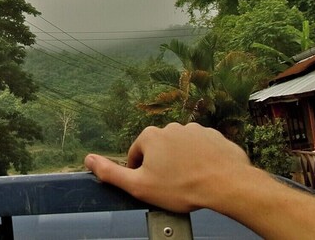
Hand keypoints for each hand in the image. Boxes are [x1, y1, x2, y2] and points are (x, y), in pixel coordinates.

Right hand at [84, 122, 262, 213]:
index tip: (153, 185)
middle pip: (159, 150)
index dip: (141, 173)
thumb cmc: (183, 187)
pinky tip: (204, 175)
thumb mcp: (140, 186)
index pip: (137, 154)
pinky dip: (201, 160)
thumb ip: (111, 173)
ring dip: (182, 162)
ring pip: (181, 149)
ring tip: (189, 182)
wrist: (226, 184)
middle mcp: (171, 127)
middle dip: (162, 166)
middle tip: (171, 186)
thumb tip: (88, 160)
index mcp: (151, 136)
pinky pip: (201, 149)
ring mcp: (195, 130)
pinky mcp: (214, 136)